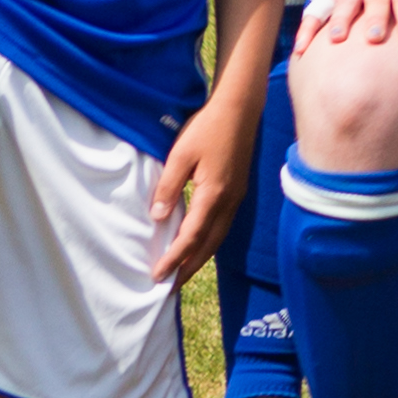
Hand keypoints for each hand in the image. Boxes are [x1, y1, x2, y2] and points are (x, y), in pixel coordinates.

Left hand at [149, 86, 256, 280]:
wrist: (240, 109)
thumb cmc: (207, 128)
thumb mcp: (180, 156)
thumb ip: (168, 188)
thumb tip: (157, 219)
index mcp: (213, 195)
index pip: (191, 237)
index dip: (173, 258)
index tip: (157, 275)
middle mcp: (228, 202)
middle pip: (208, 245)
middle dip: (188, 268)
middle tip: (170, 287)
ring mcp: (236, 198)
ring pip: (217, 238)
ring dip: (199, 258)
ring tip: (182, 272)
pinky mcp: (237, 191)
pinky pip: (222, 226)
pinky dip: (208, 242)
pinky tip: (198, 243)